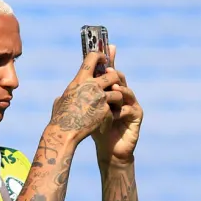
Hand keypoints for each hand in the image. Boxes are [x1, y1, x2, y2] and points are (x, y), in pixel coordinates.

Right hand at [48, 52, 123, 143]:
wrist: (64, 132)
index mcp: (80, 80)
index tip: (104, 59)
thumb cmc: (59, 118)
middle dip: (116, 80)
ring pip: (118, 93)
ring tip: (113, 106)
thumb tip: (62, 97)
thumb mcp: (60, 101)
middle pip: (114, 75)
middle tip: (114, 85)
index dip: (100, 56)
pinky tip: (106, 121)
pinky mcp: (106, 111)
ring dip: (117, 100)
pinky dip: (111, 115)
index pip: (92, 58)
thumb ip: (66, 95)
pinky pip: (114, 110)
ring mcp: (100, 98)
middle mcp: (92, 86)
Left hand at [91, 45, 143, 163]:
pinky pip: (130, 109)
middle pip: (120, 78)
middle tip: (107, 70)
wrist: (108, 149)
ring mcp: (131, 104)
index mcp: (110, 91)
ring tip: (113, 88)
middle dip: (113, 73)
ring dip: (119, 89)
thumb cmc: (97, 129)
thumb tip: (63, 92)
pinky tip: (114, 113)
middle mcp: (122, 94)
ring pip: (127, 91)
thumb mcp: (87, 112)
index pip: (108, 72)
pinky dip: (121, 110)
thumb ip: (80, 102)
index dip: (107, 61)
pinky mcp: (136, 116)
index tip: (103, 50)